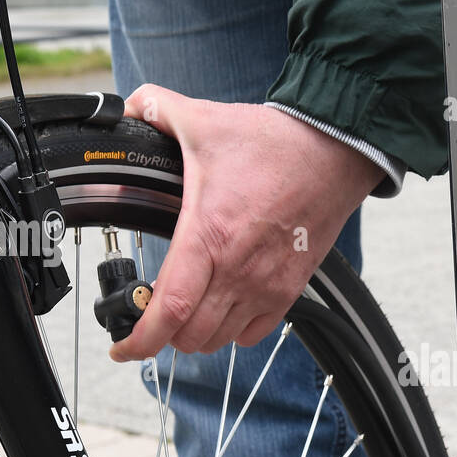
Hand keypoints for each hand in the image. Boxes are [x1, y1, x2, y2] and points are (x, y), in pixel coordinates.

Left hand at [109, 84, 383, 359]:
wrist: (334, 153)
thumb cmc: (274, 143)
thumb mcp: (204, 119)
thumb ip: (156, 109)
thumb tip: (127, 108)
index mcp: (208, 235)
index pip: (170, 308)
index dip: (140, 340)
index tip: (122, 349)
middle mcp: (238, 269)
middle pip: (191, 335)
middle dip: (163, 337)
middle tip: (150, 320)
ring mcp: (267, 284)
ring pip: (219, 340)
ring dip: (196, 335)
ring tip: (185, 317)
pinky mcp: (290, 288)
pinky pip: (254, 334)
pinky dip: (233, 332)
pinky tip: (223, 311)